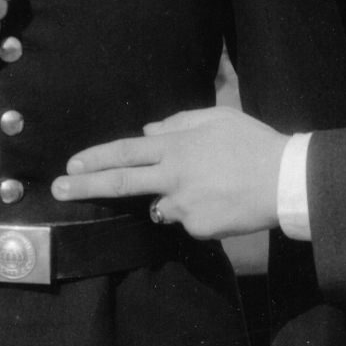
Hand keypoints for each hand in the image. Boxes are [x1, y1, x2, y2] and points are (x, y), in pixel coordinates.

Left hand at [55, 108, 287, 240]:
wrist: (285, 181)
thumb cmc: (254, 144)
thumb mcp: (218, 118)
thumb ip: (180, 123)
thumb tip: (149, 130)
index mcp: (177, 147)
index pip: (125, 151)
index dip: (95, 158)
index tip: (71, 163)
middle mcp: (173, 177)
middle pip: (120, 183)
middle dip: (84, 186)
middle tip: (59, 189)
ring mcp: (183, 206)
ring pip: (159, 206)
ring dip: (168, 199)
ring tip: (207, 188)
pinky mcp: (197, 227)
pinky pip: (187, 221)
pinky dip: (196, 213)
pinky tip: (221, 202)